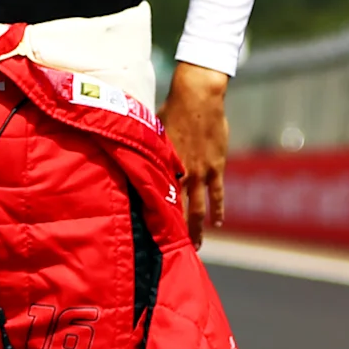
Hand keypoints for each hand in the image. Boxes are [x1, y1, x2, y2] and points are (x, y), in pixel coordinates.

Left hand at [163, 61, 229, 244]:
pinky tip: (218, 222)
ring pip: (199, 208)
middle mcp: (181, 174)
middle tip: (175, 251)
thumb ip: (146, 149)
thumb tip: (130, 157)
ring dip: (198, 228)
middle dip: (176, 232)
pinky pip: (218, 194)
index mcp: (163, 167)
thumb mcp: (152, 131)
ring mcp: (201, 173)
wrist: (198, 97)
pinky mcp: (216, 167)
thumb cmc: (171, 109)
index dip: (151, 218)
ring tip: (197, 245)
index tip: (146, 235)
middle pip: (178, 211)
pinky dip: (218, 209)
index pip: (155, 198)